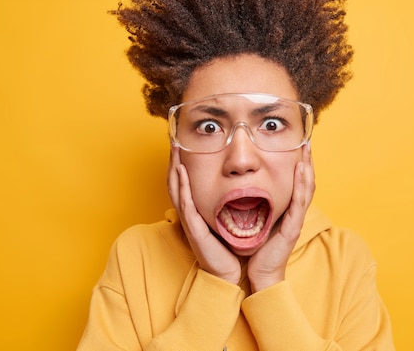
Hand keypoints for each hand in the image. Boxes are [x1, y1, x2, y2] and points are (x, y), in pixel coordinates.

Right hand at [168, 146, 241, 283]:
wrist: (228, 273)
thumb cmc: (228, 249)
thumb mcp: (228, 220)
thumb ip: (228, 204)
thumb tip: (240, 185)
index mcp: (196, 211)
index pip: (185, 182)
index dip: (181, 162)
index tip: (183, 143)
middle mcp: (189, 214)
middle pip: (175, 182)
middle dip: (173, 160)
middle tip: (173, 140)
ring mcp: (189, 221)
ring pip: (176, 189)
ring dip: (174, 168)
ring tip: (174, 150)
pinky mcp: (193, 228)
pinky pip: (185, 204)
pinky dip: (182, 187)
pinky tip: (181, 172)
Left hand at [247, 143, 315, 291]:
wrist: (260, 274)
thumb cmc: (256, 250)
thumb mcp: (255, 221)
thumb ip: (254, 206)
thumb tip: (243, 188)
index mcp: (286, 210)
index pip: (296, 183)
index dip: (299, 164)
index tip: (297, 145)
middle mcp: (294, 212)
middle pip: (306, 181)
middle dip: (307, 160)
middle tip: (306, 140)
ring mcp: (296, 219)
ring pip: (307, 187)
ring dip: (308, 167)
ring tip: (307, 149)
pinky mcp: (293, 226)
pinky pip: (300, 201)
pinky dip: (302, 183)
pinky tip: (301, 169)